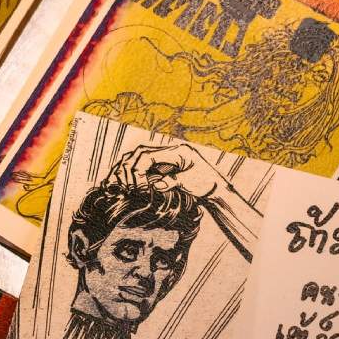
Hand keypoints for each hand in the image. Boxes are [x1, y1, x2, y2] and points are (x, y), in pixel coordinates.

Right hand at [107, 143, 226, 202]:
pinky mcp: (164, 166)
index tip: (136, 186)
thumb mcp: (191, 182)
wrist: (216, 187)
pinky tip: (127, 184)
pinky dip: (134, 173)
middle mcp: (169, 151)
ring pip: (139, 157)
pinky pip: (144, 166)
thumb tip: (156, 186)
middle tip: (125, 186)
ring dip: (128, 170)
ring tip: (121, 185)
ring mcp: (166, 158)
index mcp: (177, 151)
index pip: (148, 154)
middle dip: (129, 168)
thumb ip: (173, 182)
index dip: (137, 169)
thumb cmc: (207, 183)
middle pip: (140, 152)